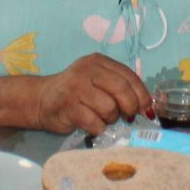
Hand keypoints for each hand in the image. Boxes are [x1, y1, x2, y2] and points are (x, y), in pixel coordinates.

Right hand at [30, 53, 150, 134]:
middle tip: (127, 116)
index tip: (145, 109)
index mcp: (98, 62)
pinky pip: (94, 122)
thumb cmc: (76, 93)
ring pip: (109, 108)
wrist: (41, 100)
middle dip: (130, 107)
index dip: (142, 95)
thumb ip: (119, 87)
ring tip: (102, 118)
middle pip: (122, 90)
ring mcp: (76, 88)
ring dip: (110, 118)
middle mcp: (87, 71)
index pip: (129, 76)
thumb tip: (147, 107)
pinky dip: (98, 127)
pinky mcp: (68, 107)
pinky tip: (93, 125)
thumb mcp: (97, 81)